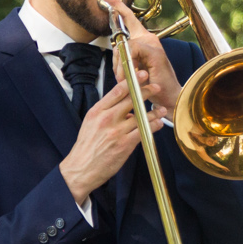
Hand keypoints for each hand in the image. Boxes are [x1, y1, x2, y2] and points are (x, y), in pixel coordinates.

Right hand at [59, 76, 171, 204]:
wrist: (81, 169)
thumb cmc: (87, 146)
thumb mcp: (91, 123)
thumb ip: (107, 112)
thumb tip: (125, 107)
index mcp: (97, 111)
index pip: (117, 91)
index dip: (132, 81)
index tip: (141, 75)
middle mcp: (106, 119)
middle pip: (131, 100)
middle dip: (147, 91)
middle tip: (156, 87)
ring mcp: (116, 131)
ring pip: (141, 116)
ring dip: (154, 112)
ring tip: (161, 110)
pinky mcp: (125, 144)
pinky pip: (144, 131)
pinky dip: (153, 126)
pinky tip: (158, 124)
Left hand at [97, 0, 182, 116]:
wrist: (169, 98)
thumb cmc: (153, 86)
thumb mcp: (134, 71)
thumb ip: (125, 60)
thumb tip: (117, 56)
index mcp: (145, 41)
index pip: (130, 19)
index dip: (118, 7)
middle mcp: (149, 39)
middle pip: (120, 40)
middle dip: (117, 62)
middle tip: (122, 76)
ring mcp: (152, 44)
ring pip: (124, 48)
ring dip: (122, 67)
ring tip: (132, 80)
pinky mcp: (154, 51)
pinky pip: (131, 52)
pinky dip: (130, 66)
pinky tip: (137, 75)